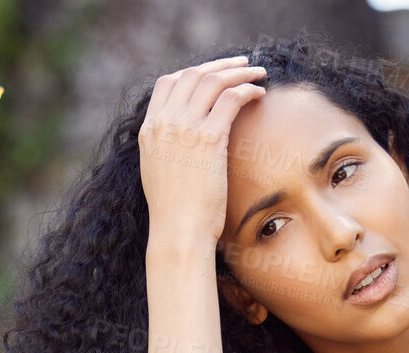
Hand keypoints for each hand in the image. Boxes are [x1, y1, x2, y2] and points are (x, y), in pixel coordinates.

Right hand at [138, 54, 266, 243]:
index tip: (213, 74)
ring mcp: (184, 128)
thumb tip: (186, 141)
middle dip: (220, 65)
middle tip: (242, 64)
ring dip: (239, 72)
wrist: (178, 232)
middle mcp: (164, 123)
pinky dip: (247, 90)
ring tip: (258, 74)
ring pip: (213, 81)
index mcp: (149, 130)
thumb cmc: (175, 213)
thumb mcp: (160, 173)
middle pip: (192, 74)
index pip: (167, 83)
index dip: (193, 72)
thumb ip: (168, 149)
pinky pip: (231, 99)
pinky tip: (259, 94)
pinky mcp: (208, 139)